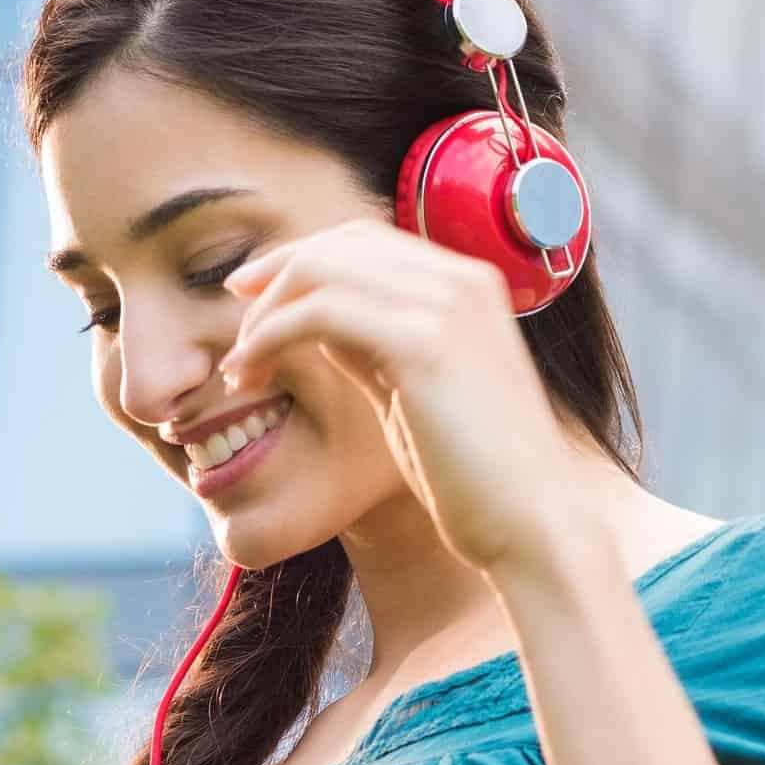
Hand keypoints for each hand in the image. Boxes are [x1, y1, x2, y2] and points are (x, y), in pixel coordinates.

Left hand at [220, 216, 591, 579]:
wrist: (532, 524)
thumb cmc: (476, 478)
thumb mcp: (415, 395)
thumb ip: (375, 349)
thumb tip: (318, 321)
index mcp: (467, 288)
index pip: (364, 241)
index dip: (298, 260)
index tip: (250, 296)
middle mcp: (461, 281)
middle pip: (339, 244)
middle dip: (273, 277)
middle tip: (232, 325)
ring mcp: (447, 306)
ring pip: (322, 271)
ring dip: (264, 315)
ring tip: (239, 367)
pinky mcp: (424, 343)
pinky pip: (320, 313)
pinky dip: (270, 336)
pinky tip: (249, 373)